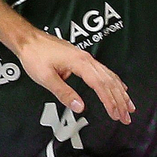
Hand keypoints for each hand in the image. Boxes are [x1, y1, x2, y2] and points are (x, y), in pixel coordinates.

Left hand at [15, 30, 133, 122]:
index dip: (110, 102)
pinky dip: (114, 82)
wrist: (27, 39)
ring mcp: (85, 57)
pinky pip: (104, 71)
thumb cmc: (34, 55)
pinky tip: (120, 87)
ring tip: (128, 107)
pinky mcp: (81, 57)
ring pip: (109, 76)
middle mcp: (86, 59)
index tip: (115, 115)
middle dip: (120, 101)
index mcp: (79, 63)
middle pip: (109, 81)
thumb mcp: (45, 77)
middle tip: (126, 117)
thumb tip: (79, 107)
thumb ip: (63, 92)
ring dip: (120, 93)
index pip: (101, 85)